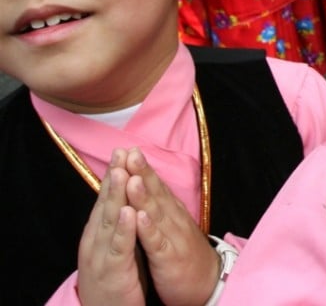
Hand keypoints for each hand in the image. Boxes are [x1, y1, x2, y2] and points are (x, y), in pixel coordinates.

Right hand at [77, 149, 146, 305]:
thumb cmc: (115, 276)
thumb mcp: (115, 245)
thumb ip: (116, 223)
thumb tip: (121, 198)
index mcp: (100, 232)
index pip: (108, 198)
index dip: (116, 175)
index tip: (123, 150)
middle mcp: (97, 240)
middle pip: (107, 203)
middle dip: (115, 177)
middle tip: (120, 151)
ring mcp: (103, 254)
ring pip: (110, 221)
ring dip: (116, 196)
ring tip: (122, 172)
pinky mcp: (113, 270)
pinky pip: (119, 247)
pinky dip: (123, 229)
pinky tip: (128, 212)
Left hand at [122, 148, 220, 305]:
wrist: (209, 282)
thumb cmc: (184, 254)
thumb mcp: (171, 227)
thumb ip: (159, 207)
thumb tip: (145, 185)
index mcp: (171, 213)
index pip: (156, 186)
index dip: (142, 169)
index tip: (128, 150)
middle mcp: (174, 220)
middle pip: (156, 193)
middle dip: (142, 173)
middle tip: (130, 153)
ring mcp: (173, 238)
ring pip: (156, 214)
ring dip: (144, 195)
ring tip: (132, 178)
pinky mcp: (170, 259)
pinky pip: (158, 243)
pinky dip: (149, 230)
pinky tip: (140, 217)